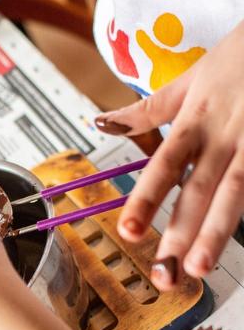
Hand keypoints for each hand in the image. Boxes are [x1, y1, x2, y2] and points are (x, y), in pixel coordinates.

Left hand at [95, 21, 243, 290]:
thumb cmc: (241, 56)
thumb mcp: (190, 78)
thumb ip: (147, 109)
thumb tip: (100, 122)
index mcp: (196, 120)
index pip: (164, 165)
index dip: (146, 199)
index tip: (128, 231)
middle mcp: (226, 135)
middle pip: (199, 190)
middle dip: (180, 234)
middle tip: (163, 272)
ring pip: (237, 193)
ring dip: (216, 233)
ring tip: (197, 268)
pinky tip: (242, 242)